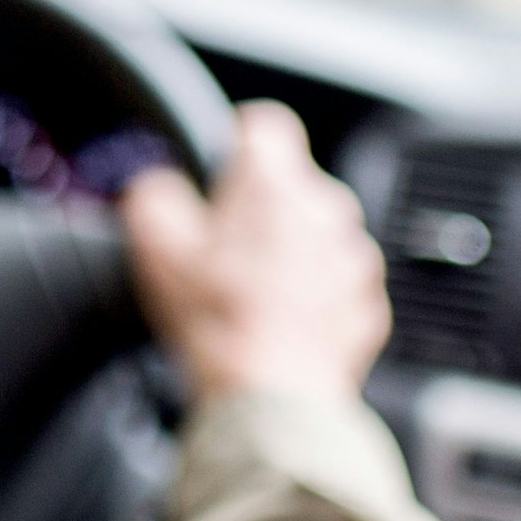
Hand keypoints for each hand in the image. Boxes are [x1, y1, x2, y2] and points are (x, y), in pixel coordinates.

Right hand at [119, 101, 390, 400]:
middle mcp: (326, 206)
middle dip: (260, 210)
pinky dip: (314, 296)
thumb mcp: (155, 247)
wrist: (271, 396)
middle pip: (290, 185)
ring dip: (290, 253)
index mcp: (273, 180)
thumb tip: (157, 186)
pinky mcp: (369, 303)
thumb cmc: (218, 320)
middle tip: (223, 252)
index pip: (264, 124)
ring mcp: (354, 256)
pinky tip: (278, 323)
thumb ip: (152, 195)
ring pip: (317, 234)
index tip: (221, 174)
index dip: (235, 144)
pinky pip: (337, 283)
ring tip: (251, 295)